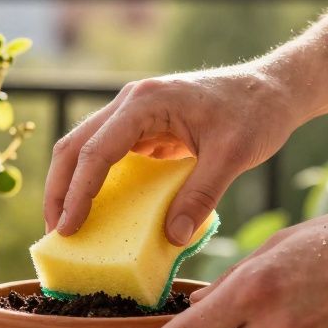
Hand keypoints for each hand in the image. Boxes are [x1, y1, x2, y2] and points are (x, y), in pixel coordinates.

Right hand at [44, 63, 298, 244]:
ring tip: (66, 226)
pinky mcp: (143, 126)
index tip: (68, 228)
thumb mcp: (234, 156)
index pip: (97, 150)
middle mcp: (131, 102)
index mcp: (147, 102)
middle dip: (60, 190)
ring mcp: (134, 113)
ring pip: (85, 147)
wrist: (272, 89)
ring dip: (71, 185)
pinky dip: (96, 182)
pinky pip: (108, 154)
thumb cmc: (256, 113)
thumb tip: (171, 238)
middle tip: (56, 233)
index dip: (78, 192)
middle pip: (76, 145)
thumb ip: (202, 195)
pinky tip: (98, 210)